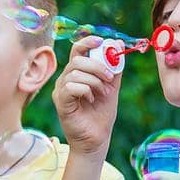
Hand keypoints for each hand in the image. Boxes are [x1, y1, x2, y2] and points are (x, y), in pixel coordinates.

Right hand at [52, 37, 119, 155]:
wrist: (97, 138)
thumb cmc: (101, 114)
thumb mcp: (111, 87)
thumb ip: (114, 68)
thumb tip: (119, 45)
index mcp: (77, 73)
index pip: (77, 50)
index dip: (87, 42)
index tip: (100, 41)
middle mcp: (66, 79)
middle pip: (77, 60)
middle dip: (97, 66)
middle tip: (109, 78)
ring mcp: (61, 90)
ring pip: (75, 73)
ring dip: (94, 81)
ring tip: (102, 94)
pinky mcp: (60, 102)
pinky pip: (71, 87)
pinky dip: (85, 90)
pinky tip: (91, 100)